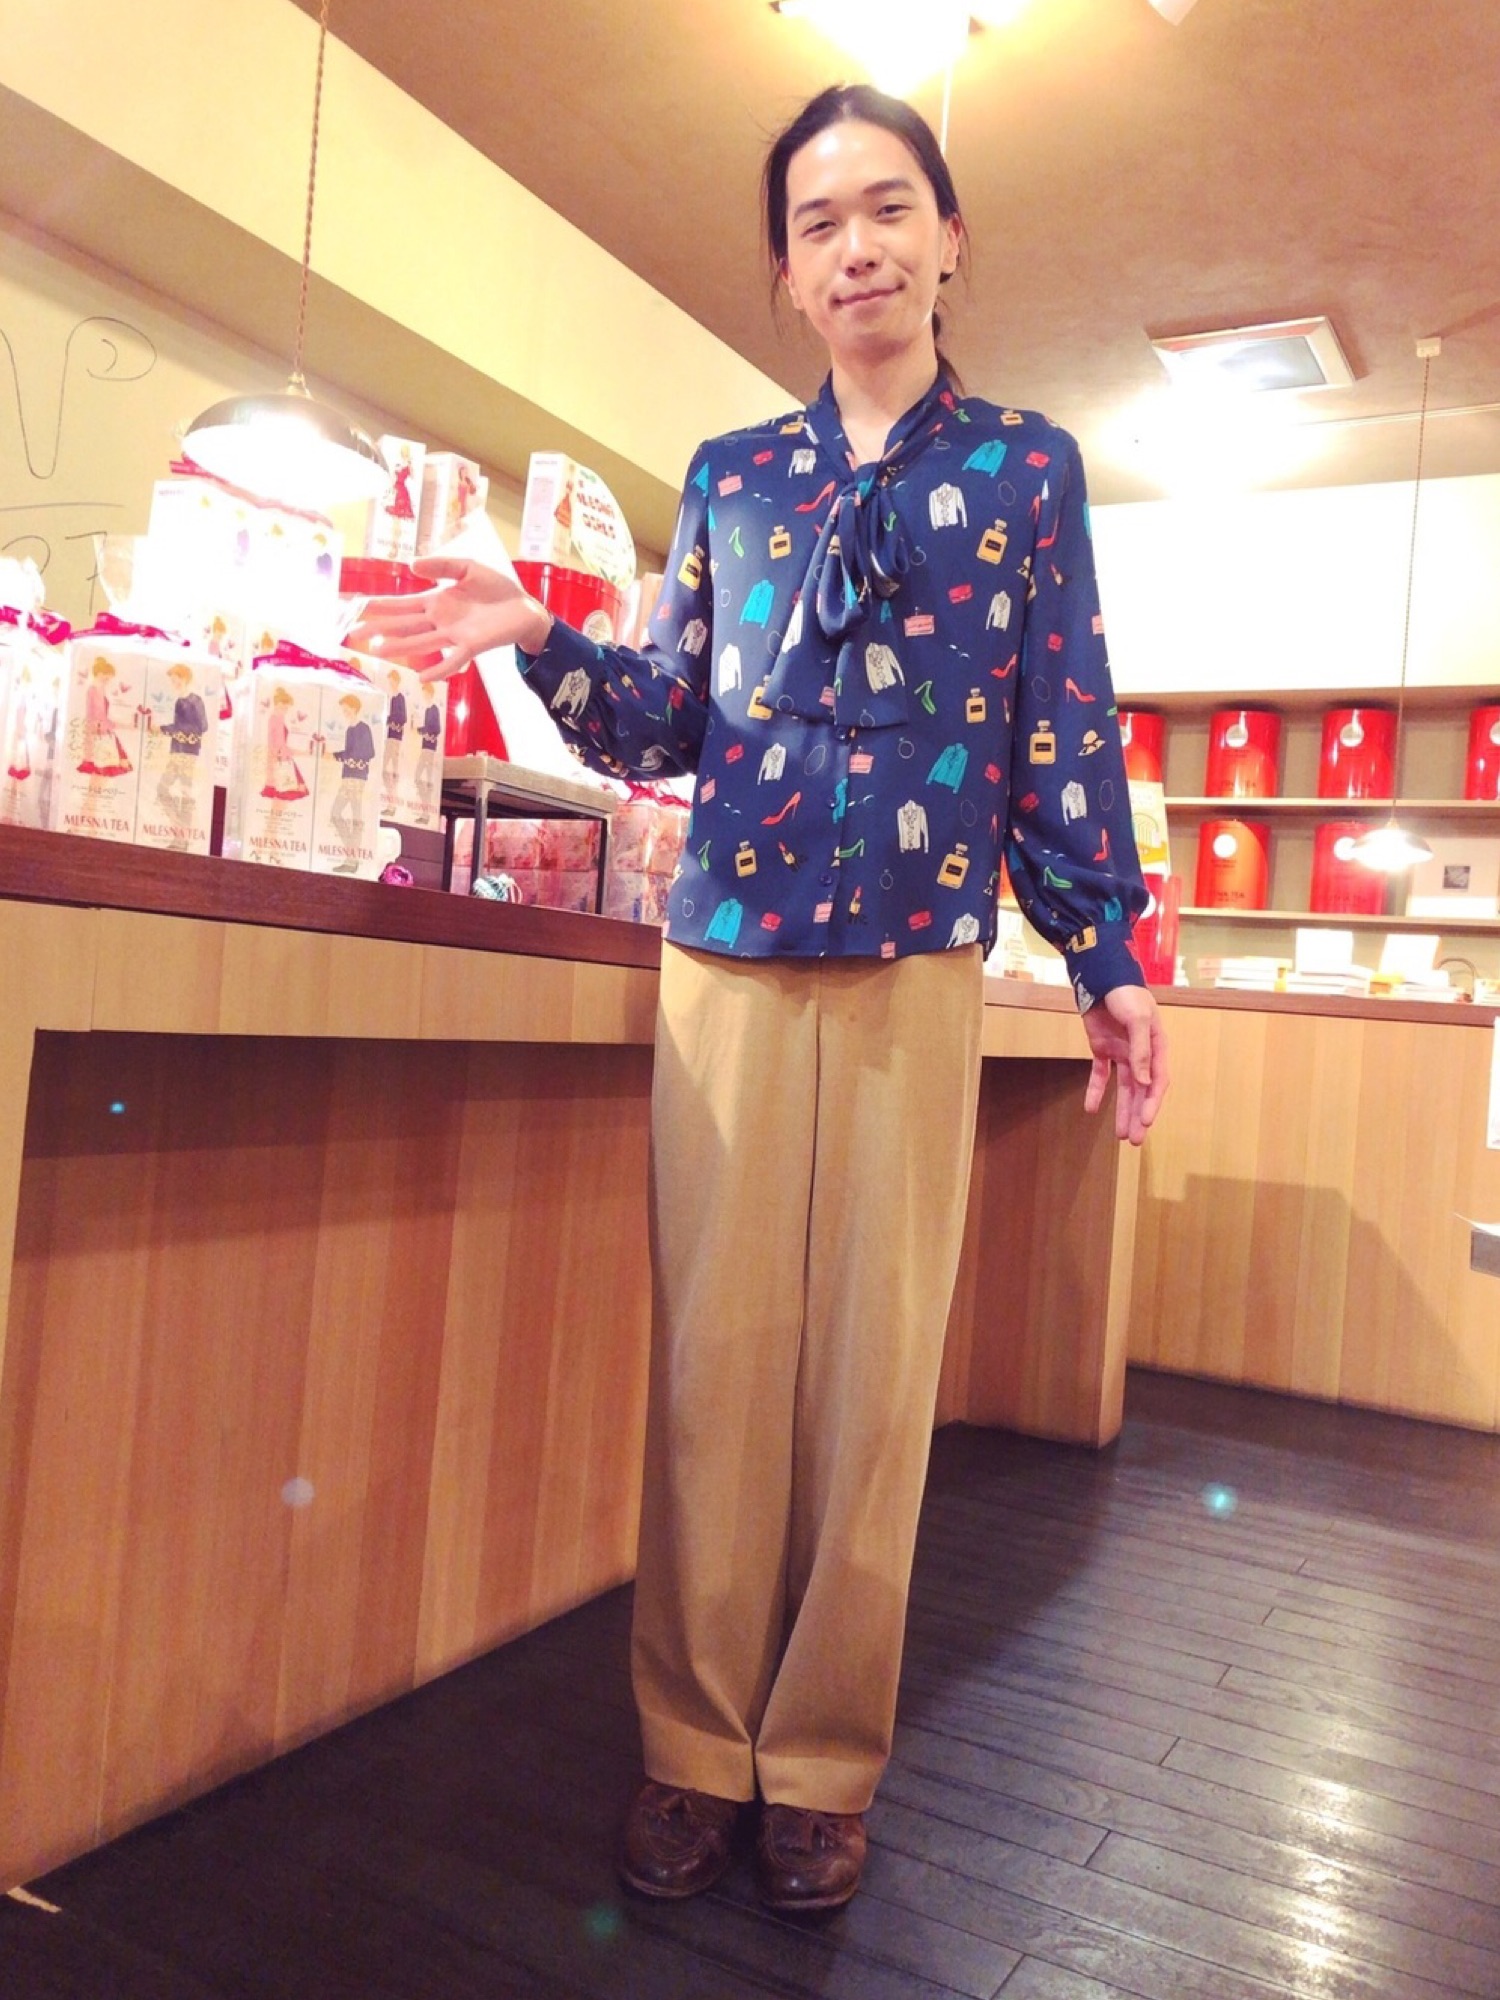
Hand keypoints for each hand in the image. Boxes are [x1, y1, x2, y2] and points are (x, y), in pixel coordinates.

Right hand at [346, 558, 552, 681]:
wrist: (524, 608)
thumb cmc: (496, 589)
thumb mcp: (467, 568)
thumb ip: (441, 566)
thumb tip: (411, 565)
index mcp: (436, 602)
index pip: (402, 605)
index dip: (379, 606)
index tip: (356, 608)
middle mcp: (440, 621)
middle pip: (404, 625)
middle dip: (379, 628)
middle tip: (354, 634)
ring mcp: (454, 635)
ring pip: (421, 642)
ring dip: (401, 647)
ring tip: (379, 652)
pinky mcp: (472, 645)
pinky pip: (452, 659)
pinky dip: (438, 668)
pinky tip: (422, 678)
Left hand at [1081, 983, 1168, 1145]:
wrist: (1101, 976)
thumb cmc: (1126, 993)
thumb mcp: (1138, 1019)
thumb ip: (1142, 1051)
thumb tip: (1145, 1083)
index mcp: (1157, 1046)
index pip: (1157, 1081)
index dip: (1152, 1103)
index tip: (1146, 1122)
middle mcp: (1142, 1053)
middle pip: (1142, 1091)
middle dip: (1139, 1115)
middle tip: (1134, 1140)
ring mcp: (1122, 1052)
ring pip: (1124, 1088)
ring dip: (1122, 1110)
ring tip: (1121, 1135)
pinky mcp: (1102, 1049)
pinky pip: (1101, 1075)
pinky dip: (1096, 1091)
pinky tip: (1091, 1109)